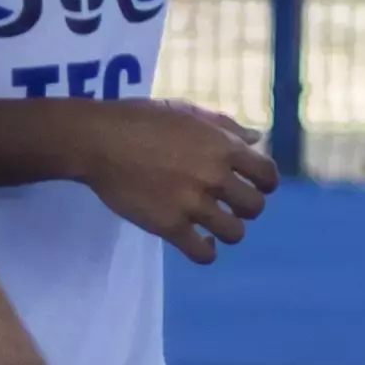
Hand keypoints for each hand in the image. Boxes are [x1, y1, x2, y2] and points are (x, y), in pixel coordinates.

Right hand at [80, 100, 278, 260]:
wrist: (98, 140)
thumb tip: (255, 138)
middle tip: (229, 207)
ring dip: (227, 230)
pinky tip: (198, 243)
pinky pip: (203, 253)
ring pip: (234, 233)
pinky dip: (206, 252)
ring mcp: (192, 202)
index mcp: (222, 146)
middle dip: (246, 209)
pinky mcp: (168, 225)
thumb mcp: (186, 112)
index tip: (253, 187)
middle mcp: (214, 175)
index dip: (265, 184)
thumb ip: (223, 126)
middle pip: (255, 207)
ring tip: (212, 226)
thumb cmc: (139, 119)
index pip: (267, 174)